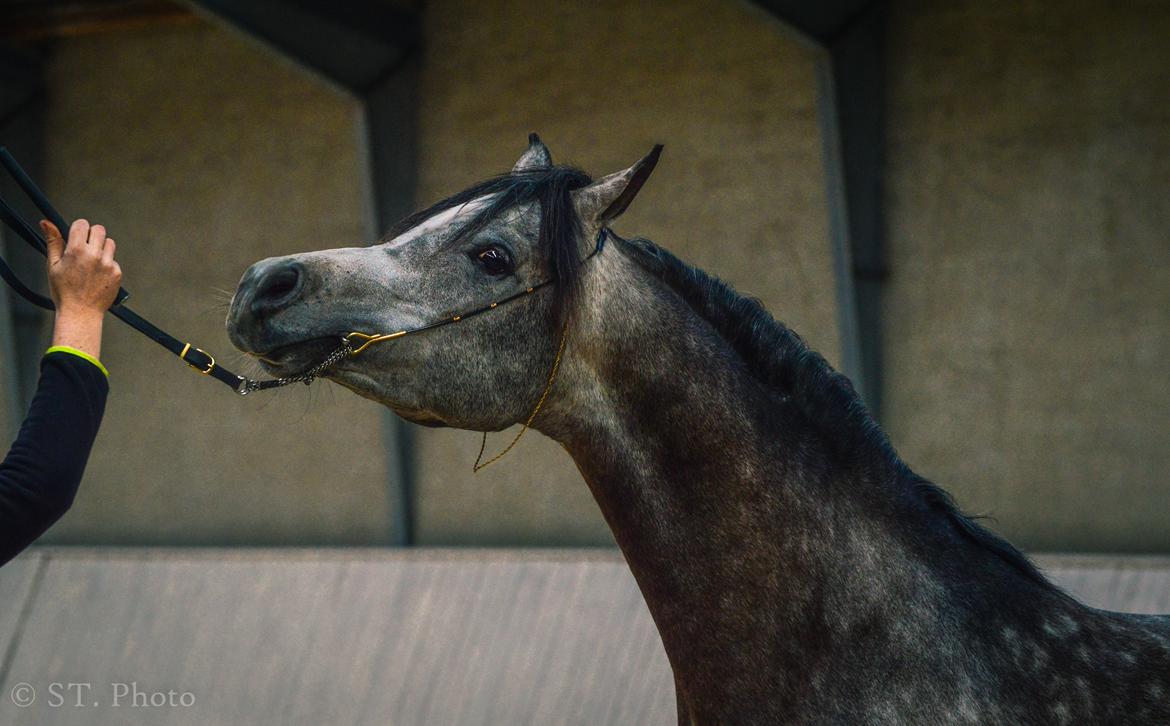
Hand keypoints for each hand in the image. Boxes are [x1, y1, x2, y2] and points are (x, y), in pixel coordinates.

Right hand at [42, 219, 122, 359]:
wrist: (80, 313)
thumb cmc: (63, 291)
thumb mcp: (53, 265)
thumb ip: (53, 241)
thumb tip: (46, 222)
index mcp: (76, 250)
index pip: (83, 224)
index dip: (79, 229)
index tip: (76, 237)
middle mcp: (94, 255)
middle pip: (99, 230)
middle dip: (92, 235)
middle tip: (85, 248)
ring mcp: (108, 264)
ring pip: (110, 243)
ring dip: (102, 248)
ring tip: (91, 263)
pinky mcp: (117, 273)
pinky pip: (114, 260)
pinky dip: (107, 264)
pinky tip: (97, 276)